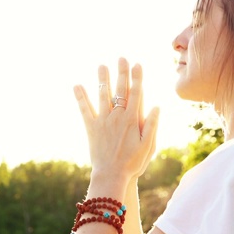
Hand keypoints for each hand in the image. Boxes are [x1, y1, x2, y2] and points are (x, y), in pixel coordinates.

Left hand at [73, 58, 159, 180]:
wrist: (112, 175)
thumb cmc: (133, 163)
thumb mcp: (148, 145)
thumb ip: (152, 125)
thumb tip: (157, 106)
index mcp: (132, 120)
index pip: (136, 93)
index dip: (137, 77)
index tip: (138, 64)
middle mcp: (117, 116)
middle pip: (120, 90)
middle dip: (122, 72)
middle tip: (122, 58)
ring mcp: (103, 121)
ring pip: (102, 95)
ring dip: (102, 79)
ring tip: (102, 65)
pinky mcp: (91, 128)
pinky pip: (84, 109)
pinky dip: (80, 97)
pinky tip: (77, 85)